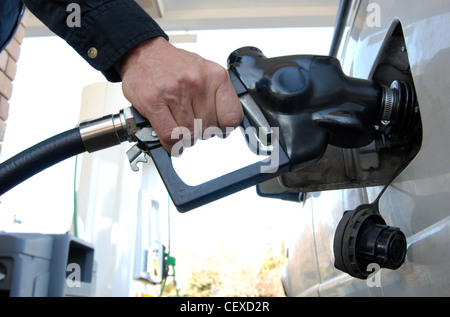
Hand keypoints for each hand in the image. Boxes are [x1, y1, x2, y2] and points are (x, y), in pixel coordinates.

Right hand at [119, 37, 242, 154]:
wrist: (144, 53)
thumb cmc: (174, 65)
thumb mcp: (205, 73)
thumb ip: (217, 97)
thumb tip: (225, 125)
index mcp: (215, 75)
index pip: (232, 117)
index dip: (225, 129)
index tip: (219, 129)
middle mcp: (197, 82)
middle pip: (209, 128)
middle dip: (201, 133)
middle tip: (194, 126)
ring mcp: (175, 92)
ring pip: (190, 134)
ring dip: (185, 138)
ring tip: (180, 128)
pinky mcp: (154, 102)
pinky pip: (170, 135)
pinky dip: (172, 143)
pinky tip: (171, 138)